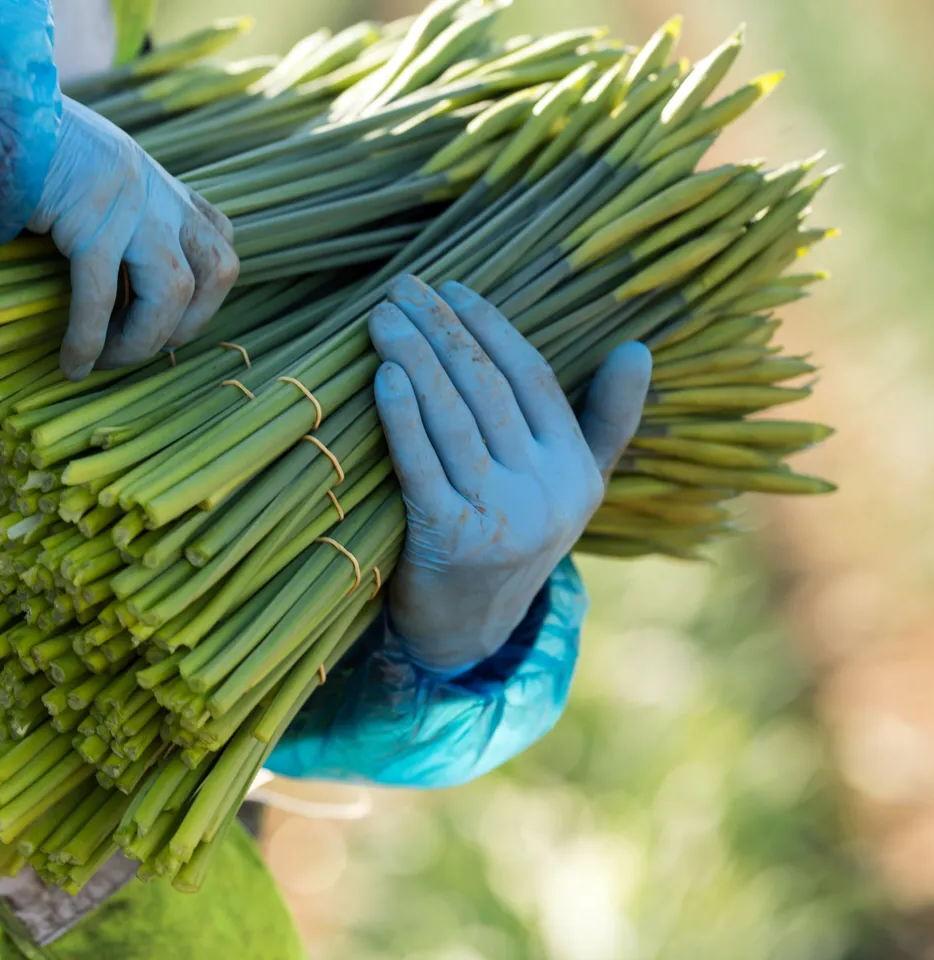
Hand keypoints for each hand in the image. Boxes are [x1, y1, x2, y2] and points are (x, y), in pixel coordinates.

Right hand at [29, 95, 239, 379]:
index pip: (220, 238)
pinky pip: (99, 295)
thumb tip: (105, 280)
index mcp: (159, 182)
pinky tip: (71, 363)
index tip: (167, 323)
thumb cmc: (25, 154)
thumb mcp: (86, 178)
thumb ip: (109, 217)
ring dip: (143, 340)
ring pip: (173, 290)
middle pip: (219, 268)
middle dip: (189, 324)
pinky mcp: (88, 219)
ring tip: (105, 361)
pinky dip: (88, 339)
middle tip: (139, 349)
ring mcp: (130, 203)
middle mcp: (158, 190)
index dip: (207, 292)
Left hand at [370, 275, 650, 672]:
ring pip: (454, 418)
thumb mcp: (570, 487)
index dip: (491, 327)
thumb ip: (604, 421)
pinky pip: (423, 464)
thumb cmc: (512, 538)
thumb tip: (638, 349)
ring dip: (415, 358)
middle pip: (488, 389)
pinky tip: (384, 375)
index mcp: (575, 470)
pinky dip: (402, 416)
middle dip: (443, 330)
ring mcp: (501, 517)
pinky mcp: (452, 539)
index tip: (452, 287)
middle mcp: (547, 492)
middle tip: (402, 286)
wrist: (467, 630)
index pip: (533, 377)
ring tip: (382, 317)